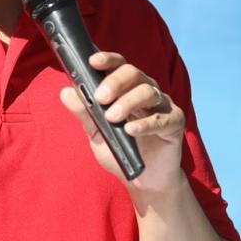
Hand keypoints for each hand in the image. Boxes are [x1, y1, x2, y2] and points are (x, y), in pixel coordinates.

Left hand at [58, 51, 185, 194]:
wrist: (144, 180)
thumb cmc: (121, 151)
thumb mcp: (97, 133)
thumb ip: (84, 113)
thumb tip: (65, 92)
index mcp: (127, 88)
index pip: (119, 65)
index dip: (108, 60)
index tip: (92, 62)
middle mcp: (146, 91)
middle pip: (134, 73)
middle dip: (115, 82)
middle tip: (100, 97)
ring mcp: (162, 106)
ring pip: (148, 92)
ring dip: (128, 102)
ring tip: (112, 118)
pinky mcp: (175, 123)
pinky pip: (161, 119)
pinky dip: (145, 123)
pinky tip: (131, 130)